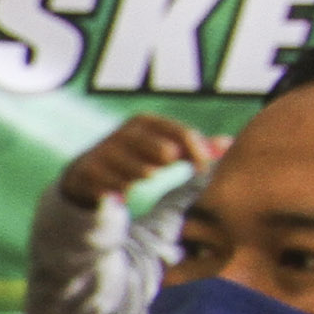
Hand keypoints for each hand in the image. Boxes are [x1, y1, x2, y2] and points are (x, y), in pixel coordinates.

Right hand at [57, 114, 217, 209]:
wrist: (85, 173)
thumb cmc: (134, 159)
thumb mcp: (162, 148)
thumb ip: (193, 147)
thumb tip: (229, 143)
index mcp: (144, 122)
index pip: (180, 132)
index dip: (198, 152)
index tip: (204, 170)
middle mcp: (124, 133)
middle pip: (162, 150)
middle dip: (167, 161)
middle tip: (163, 169)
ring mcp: (105, 152)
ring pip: (140, 171)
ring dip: (142, 176)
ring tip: (140, 177)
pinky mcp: (89, 171)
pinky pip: (115, 186)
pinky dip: (121, 191)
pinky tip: (120, 192)